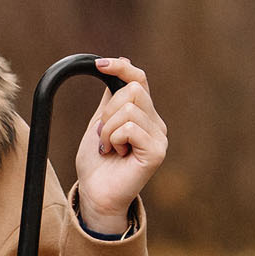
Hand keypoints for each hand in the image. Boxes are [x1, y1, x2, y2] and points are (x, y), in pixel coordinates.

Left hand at [73, 57, 166, 234]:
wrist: (95, 193)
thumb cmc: (97, 162)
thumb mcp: (100, 123)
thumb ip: (111, 98)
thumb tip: (124, 62)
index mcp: (144, 114)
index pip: (139, 79)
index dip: (121, 68)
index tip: (98, 65)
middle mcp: (155, 123)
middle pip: (132, 90)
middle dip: (108, 111)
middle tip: (103, 135)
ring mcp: (159, 137)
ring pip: (129, 109)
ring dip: (108, 129)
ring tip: (108, 147)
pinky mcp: (157, 151)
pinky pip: (130, 128)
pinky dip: (114, 139)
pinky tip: (116, 154)